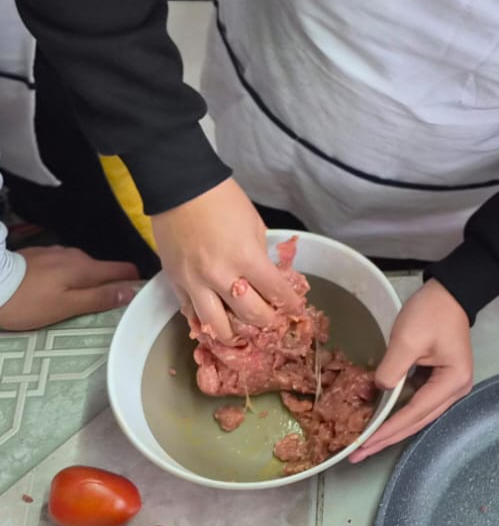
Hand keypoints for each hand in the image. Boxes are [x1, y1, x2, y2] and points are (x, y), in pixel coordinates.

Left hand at [0, 247, 142, 330]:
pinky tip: (51, 288)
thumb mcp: (64, 307)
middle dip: (106, 284)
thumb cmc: (27, 302)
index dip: (133, 281)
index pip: (124, 269)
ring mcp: (56, 252)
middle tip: (99, 307)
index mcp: (86, 268)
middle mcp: (76, 255)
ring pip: (81, 266)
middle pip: (102, 269)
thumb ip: (99, 299)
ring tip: (73, 299)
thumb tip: (132, 291)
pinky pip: (62, 264)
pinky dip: (64, 275)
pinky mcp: (38, 254)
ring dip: (83, 280)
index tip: (135, 296)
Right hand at [150, 179, 293, 336]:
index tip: (295, 309)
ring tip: (241, 336)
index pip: (276, 292)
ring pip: (216, 325)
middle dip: (266, 322)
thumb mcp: (255, 225)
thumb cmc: (224, 201)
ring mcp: (194, 282)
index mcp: (247, 258)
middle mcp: (221, 276)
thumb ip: (259, 255)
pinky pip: (190, 312)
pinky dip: (204, 321)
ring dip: (233, 334)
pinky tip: (213, 323)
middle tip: (272, 324)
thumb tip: (263, 277)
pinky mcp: (175, 282)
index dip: (290, 304)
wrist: (180, 188)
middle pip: (250, 315)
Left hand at [350, 279, 471, 460]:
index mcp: (452, 383)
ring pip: (416, 416)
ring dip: (391, 429)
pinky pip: (416, 403)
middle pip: (417, 421)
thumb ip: (392, 370)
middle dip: (387, 438)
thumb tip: (380, 391)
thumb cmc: (431, 314)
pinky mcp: (439, 381)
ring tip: (365, 444)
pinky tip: (379, 422)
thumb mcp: (408, 340)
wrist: (449, 293)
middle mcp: (455, 391)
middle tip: (357, 454)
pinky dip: (397, 414)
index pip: (414, 413)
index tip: (362, 444)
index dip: (387, 430)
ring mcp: (448, 387)